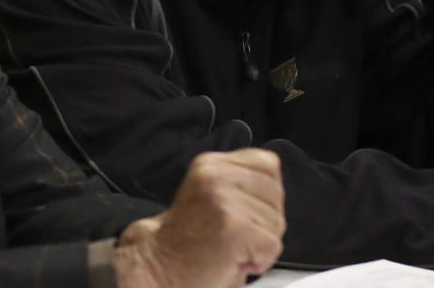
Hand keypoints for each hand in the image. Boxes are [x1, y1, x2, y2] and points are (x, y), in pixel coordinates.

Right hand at [115, 149, 285, 287]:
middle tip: (230, 235)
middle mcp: (217, 176)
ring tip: (228, 247)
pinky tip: (233, 261)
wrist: (156, 270)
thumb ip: (241, 181)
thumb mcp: (212, 193)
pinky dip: (259, 261)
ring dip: (259, 243)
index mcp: (212, 164)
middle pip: (277, 195)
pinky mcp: (234, 229)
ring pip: (277, 223)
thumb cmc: (186, 241)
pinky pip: (272, 246)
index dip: (263, 195)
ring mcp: (225, 201)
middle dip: (263, 221)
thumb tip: (277, 185)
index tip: (239, 213)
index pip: (269, 165)